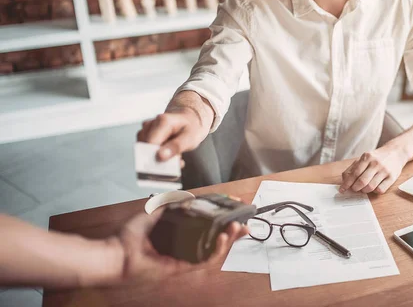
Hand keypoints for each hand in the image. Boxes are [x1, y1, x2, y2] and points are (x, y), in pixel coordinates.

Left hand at [112, 210, 248, 284]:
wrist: (116, 253)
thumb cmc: (129, 236)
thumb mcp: (153, 211)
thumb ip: (170, 202)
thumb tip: (188, 196)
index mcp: (180, 235)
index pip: (207, 228)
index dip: (223, 220)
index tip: (235, 210)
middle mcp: (185, 247)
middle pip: (216, 240)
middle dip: (234, 232)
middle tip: (246, 223)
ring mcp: (184, 258)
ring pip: (215, 251)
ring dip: (229, 240)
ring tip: (238, 228)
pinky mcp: (182, 266)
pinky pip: (204, 259)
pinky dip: (216, 249)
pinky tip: (223, 238)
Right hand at [136, 107, 208, 160]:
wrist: (189, 119)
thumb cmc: (190, 128)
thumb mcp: (191, 138)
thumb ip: (176, 147)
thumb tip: (160, 157)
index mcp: (163, 121)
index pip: (151, 143)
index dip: (153, 158)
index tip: (163, 170)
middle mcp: (151, 124)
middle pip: (144, 148)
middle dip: (157, 161)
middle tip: (174, 166)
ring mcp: (146, 130)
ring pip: (143, 151)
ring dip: (158, 159)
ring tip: (176, 159)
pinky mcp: (144, 136)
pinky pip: (145, 150)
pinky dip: (157, 156)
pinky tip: (171, 157)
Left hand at [339, 146, 407, 193]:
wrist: (396, 152)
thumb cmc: (377, 157)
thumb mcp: (365, 157)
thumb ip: (354, 167)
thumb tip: (345, 180)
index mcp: (367, 157)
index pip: (354, 173)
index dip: (347, 183)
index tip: (342, 189)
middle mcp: (376, 163)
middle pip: (362, 181)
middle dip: (355, 188)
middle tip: (354, 189)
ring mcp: (385, 170)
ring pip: (371, 187)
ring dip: (364, 191)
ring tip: (363, 189)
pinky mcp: (392, 177)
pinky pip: (380, 190)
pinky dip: (375, 191)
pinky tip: (374, 187)